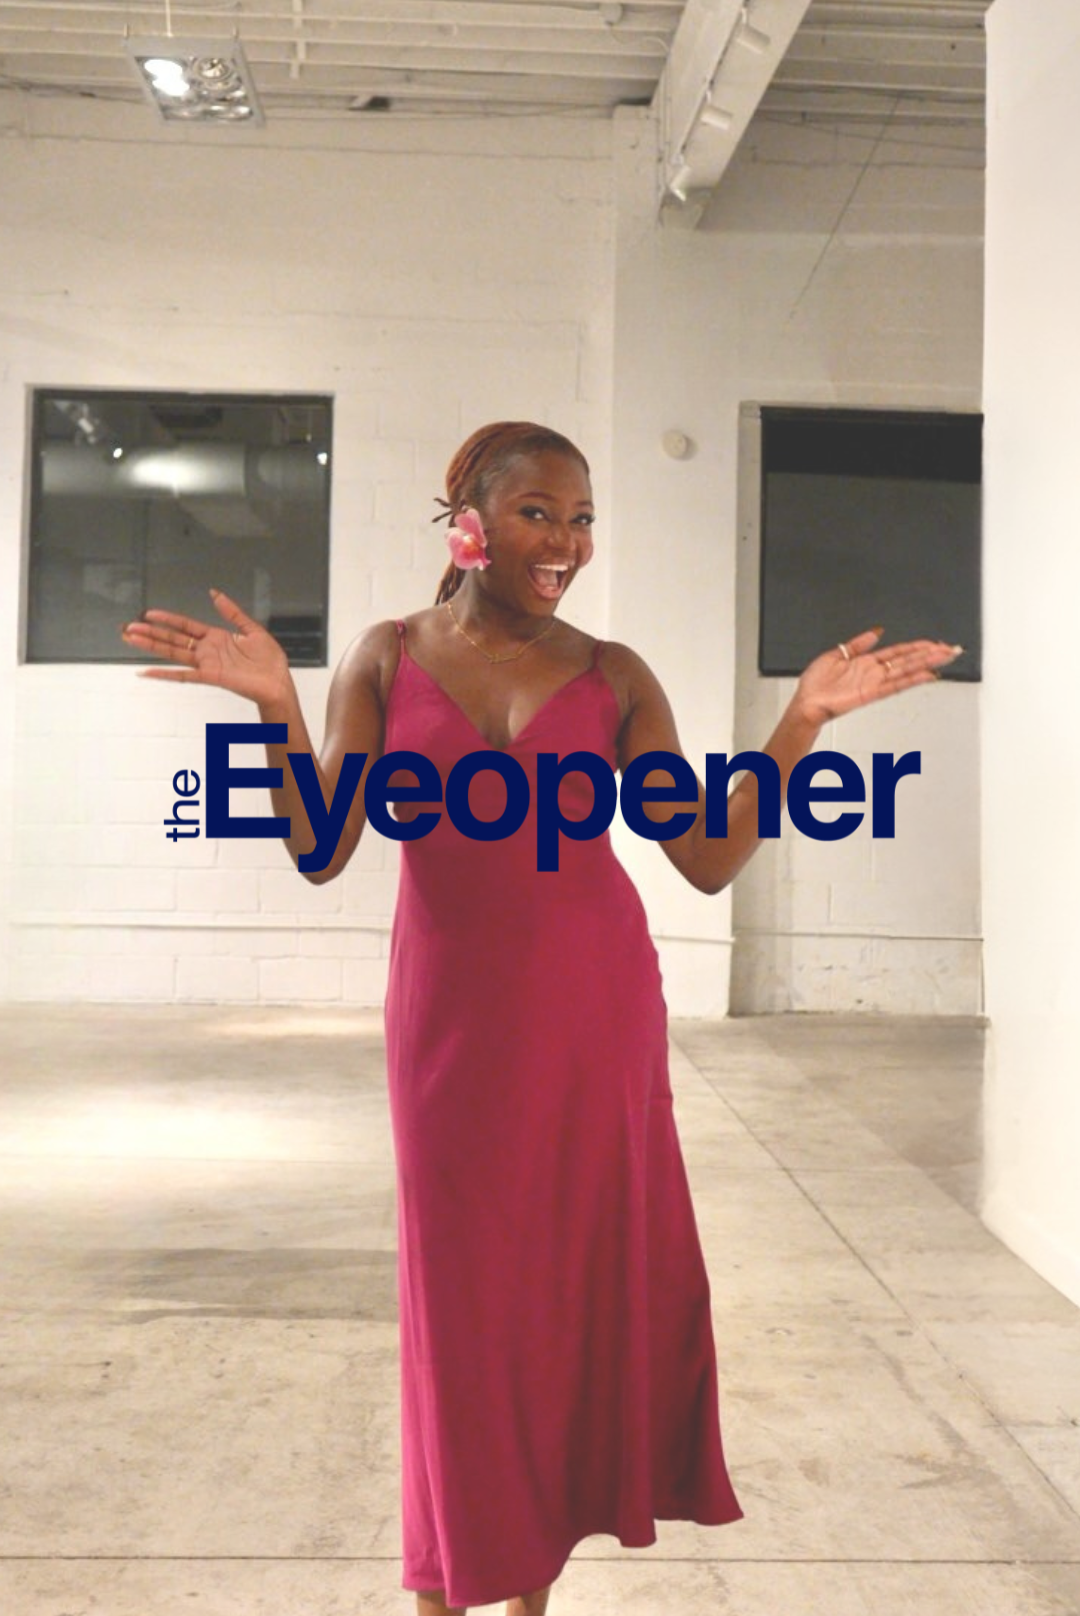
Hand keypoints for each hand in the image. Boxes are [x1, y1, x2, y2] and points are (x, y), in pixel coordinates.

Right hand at [120, 589, 290, 706]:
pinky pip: (183, 676)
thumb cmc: (269, 661)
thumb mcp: (252, 629)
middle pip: (173, 638)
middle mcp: (207, 650)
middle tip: (128, 627)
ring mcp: (206, 664)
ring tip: (131, 638)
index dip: (167, 619)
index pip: (186, 625)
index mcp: (216, 638)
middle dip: (150, 633)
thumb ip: (232, 612)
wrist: (278, 683)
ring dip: (151, 646)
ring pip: (173, 652)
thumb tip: (216, 594)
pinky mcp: (210, 677)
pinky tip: (147, 672)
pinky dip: (164, 675)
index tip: (149, 614)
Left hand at [793, 628, 962, 725]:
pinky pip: (895, 685)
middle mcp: (874, 673)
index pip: (898, 652)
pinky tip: (928, 675)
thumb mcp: (836, 654)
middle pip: (908, 660)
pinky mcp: (871, 693)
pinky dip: (912, 680)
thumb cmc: (815, 684)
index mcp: (866, 662)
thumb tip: (876, 632)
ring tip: (946, 657)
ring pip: (907, 670)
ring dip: (927, 663)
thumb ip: (858, 644)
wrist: (806, 702)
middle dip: (930, 654)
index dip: (916, 647)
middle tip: (950, 649)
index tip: (933, 643)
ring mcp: (874, 683)